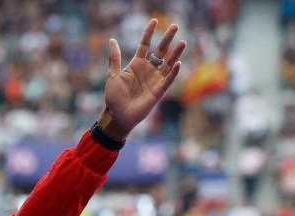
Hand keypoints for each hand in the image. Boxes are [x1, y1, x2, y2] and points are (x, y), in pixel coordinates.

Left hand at [101, 19, 185, 139]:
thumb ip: (115, 57)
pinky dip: (173, 72)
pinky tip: (178, 63)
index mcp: (136, 64)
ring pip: (168, 63)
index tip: (154, 21)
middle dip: (167, 39)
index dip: (149, 33)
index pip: (145, 45)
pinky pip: (168, 80)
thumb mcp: (112, 75)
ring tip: (182, 42)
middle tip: (175, 26)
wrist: (117, 115)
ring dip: (175, 53)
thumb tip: (112, 40)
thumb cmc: (113, 97)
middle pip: (160, 51)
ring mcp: (154, 80)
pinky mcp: (159, 91)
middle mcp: (148, 70)